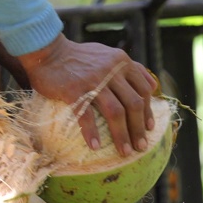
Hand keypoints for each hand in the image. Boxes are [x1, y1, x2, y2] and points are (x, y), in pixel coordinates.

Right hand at [17, 34, 157, 156]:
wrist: (48, 51)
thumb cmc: (81, 57)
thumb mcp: (111, 55)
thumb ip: (132, 68)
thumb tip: (154, 86)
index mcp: (122, 63)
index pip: (144, 90)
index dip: (148, 111)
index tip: (150, 129)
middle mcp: (112, 70)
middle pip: (133, 104)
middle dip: (139, 128)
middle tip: (141, 147)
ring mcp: (93, 80)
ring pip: (115, 112)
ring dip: (122, 135)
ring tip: (125, 152)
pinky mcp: (73, 90)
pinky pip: (86, 115)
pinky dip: (91, 133)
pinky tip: (95, 146)